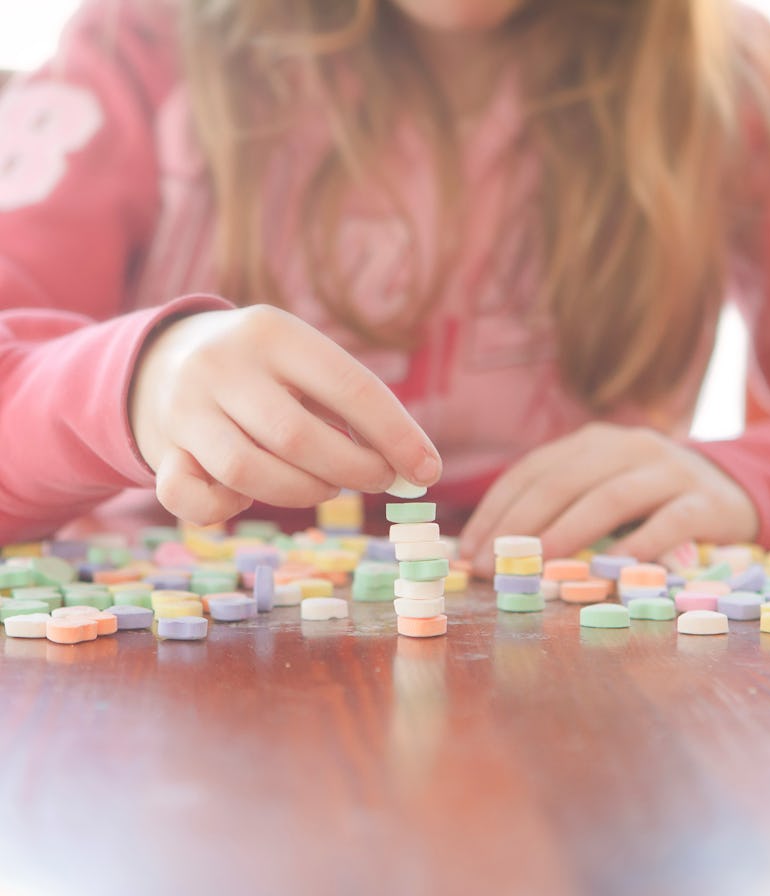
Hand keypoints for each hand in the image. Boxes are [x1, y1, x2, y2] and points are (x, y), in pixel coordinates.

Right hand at [129, 304, 440, 524]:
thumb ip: (354, 409)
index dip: (396, 434)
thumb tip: (416, 468)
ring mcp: (184, 407)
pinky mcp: (161, 449)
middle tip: (377, 479)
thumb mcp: (304, 363)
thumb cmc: (265, 371)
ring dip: (301, 492)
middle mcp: (221, 364)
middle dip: (352, 470)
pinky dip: (228, 510)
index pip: (348, 386)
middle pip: (297, 437)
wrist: (166, 359)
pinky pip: (191, 500)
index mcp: (273, 331)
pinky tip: (248, 496)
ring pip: (247, 473)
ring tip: (324, 484)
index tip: (427, 471)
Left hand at [458, 423, 757, 575]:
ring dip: (569, 532)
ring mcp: (669, 469)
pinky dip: (638, 544)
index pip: (532, 471)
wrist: (733, 490)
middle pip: (563, 481)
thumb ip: (557, 509)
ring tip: (541, 564)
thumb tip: (492, 551)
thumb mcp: (600, 490)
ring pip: (611, 496)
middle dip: (520, 524)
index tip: (470, 550)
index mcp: (591, 442)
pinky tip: (612, 569)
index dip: (497, 510)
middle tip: (493, 565)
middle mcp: (627, 446)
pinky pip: (669, 521)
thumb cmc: (649, 499)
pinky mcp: (705, 500)